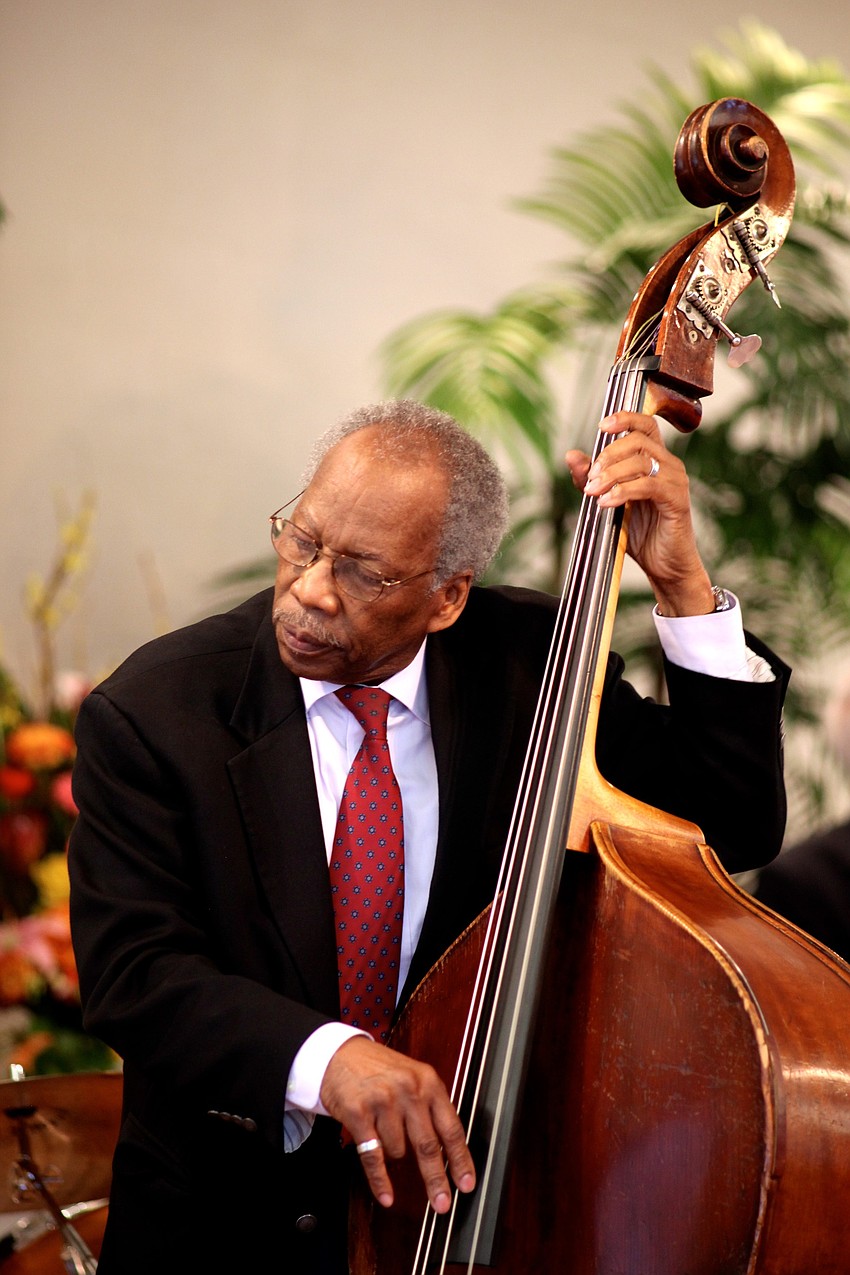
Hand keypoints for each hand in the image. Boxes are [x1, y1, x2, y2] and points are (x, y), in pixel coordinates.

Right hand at [319, 1035, 475, 1212]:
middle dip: (436, 1179)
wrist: (339, 1053)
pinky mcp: (358, 1113)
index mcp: (428, 1082)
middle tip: (442, 1204)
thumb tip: (449, 1148)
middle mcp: (408, 1090)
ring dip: (394, 1152)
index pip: (451, 1127)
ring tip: (383, 1130)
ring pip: (398, 1151)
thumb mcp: (413, 1076)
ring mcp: (383, 1101)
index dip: (460, 1159)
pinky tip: (386, 1195)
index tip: (466, 1183)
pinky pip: (373, 1156)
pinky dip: (379, 1180)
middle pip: (428, 1146)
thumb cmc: (379, 1068)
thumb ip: (431, 1105)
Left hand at [565, 411, 713, 616]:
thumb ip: (592, 479)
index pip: (645, 425)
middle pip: (638, 440)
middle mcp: (670, 465)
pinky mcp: (677, 500)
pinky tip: (606, 503)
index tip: (601, 426)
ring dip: (611, 475)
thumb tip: (571, 455)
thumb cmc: (641, 534)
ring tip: (593, 493)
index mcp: (656, 460)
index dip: (624, 418)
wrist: (665, 566)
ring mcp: (676, 481)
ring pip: (641, 461)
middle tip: (590, 479)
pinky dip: (623, 491)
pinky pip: (648, 485)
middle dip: (608, 455)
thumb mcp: (609, 501)